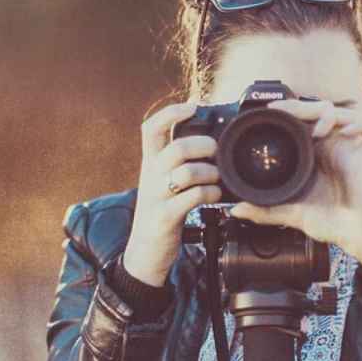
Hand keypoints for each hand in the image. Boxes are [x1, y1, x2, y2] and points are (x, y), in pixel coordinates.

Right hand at [123, 102, 222, 285]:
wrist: (144, 253)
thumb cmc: (161, 213)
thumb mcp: (162, 183)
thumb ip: (178, 163)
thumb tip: (210, 141)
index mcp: (150, 163)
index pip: (151, 128)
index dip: (171, 112)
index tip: (193, 107)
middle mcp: (150, 176)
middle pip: (176, 148)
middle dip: (203, 146)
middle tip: (216, 153)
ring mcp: (156, 197)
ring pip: (186, 172)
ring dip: (210, 174)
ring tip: (217, 180)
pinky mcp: (164, 218)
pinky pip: (191, 198)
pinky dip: (209, 195)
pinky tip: (215, 198)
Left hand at [228, 99, 361, 270]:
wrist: (354, 236)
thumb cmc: (329, 223)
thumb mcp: (290, 213)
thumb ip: (264, 210)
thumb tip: (235, 210)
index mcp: (315, 154)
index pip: (303, 122)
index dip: (290, 111)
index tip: (270, 110)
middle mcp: (332, 148)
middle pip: (321, 112)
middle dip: (303, 106)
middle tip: (284, 109)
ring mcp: (350, 150)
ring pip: (343, 114)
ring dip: (328, 114)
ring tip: (317, 129)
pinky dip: (359, 124)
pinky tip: (346, 132)